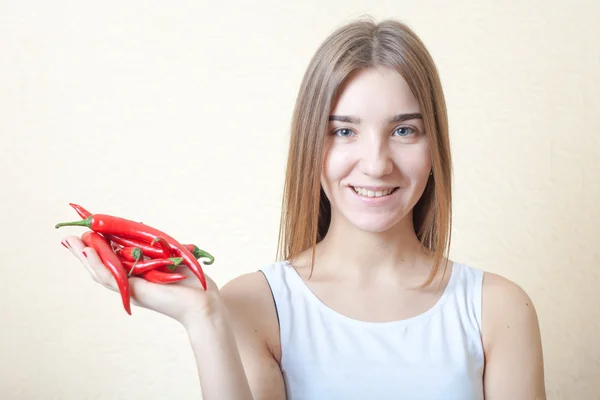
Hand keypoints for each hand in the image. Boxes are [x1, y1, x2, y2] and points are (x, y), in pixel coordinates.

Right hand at [61, 235, 222, 326]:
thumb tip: (144, 227)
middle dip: (84, 252)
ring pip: (101, 273)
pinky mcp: (134, 292)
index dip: (98, 249)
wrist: (205, 302)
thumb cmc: (194, 283)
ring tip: (70, 243)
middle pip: (101, 267)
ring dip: (84, 257)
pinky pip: (111, 278)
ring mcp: (131, 289)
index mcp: (139, 276)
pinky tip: (87, 253)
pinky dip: (97, 265)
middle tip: (68, 238)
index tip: (86, 234)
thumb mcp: (172, 257)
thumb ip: (156, 247)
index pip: (113, 260)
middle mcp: (132, 283)